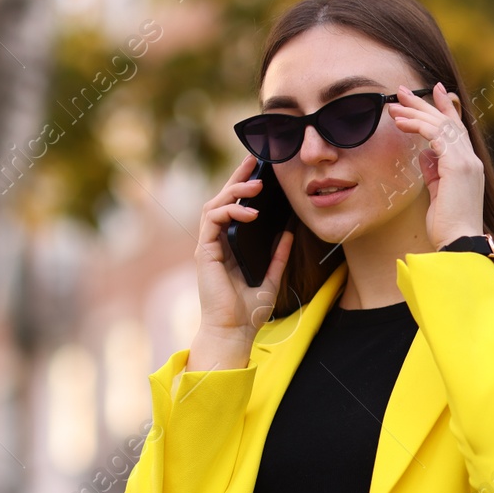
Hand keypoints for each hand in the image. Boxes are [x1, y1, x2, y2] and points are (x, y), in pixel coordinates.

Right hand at [188, 154, 294, 368]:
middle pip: (222, 200)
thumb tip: (289, 231)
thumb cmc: (248, 311)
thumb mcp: (271, 278)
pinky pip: (213, 221)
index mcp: (229, 246)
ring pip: (214, 205)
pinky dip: (230, 211)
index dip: (244, 187)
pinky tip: (249, 211)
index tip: (260, 170)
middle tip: (255, 160)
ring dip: (234, 191)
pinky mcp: (204, 252)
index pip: (234, 208)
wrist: (234, 332)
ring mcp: (208, 246)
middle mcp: (216, 243)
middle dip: (237, 178)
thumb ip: (278, 255)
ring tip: (256, 186)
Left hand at [387, 82, 484, 249]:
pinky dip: (418, 126)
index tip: (434, 90)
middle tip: (401, 92)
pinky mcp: (457, 166)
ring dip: (415, 113)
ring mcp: (467, 162)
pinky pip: (435, 136)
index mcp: (469, 166)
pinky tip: (402, 124)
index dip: (446, 107)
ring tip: (394, 106)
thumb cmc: (447, 226)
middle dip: (423, 104)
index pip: (457, 129)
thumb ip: (433, 172)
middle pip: (447, 121)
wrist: (459, 244)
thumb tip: (423, 154)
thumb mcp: (438, 193)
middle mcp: (471, 160)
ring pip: (440, 125)